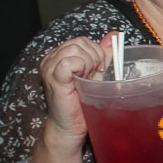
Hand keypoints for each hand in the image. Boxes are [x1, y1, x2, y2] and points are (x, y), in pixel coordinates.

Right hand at [38, 33, 115, 149]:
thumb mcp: (95, 74)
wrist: (70, 127)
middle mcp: (50, 59)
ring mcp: (49, 68)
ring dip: (89, 63)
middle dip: (95, 57)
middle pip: (79, 42)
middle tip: (93, 76)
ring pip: (75, 49)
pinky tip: (82, 80)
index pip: (82, 41)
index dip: (96, 53)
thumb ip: (102, 54)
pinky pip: (69, 61)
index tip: (98, 71)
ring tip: (87, 80)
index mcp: (59, 56)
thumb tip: (114, 35)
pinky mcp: (53, 78)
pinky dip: (81, 68)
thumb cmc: (82, 104)